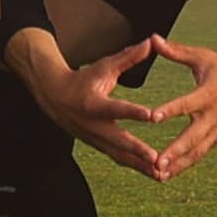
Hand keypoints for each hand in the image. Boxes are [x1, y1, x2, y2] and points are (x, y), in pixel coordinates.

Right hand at [25, 37, 179, 177]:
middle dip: (138, 152)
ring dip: (140, 166)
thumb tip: (150, 42)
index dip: (134, 112)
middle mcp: (93, 126)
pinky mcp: (99, 146)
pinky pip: (119, 159)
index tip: (152, 116)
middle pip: (118, 141)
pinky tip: (154, 174)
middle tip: (157, 159)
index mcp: (94, 104)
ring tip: (162, 174)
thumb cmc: (83, 78)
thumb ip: (128, 57)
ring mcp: (95, 139)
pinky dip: (136, 167)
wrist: (54, 97)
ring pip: (120, 156)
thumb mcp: (103, 66)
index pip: (116, 109)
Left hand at [133, 37, 216, 178]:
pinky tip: (169, 174)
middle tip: (156, 162)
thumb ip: (177, 51)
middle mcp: (213, 115)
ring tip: (158, 175)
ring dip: (178, 164)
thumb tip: (153, 38)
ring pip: (197, 151)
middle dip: (174, 151)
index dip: (170, 110)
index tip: (153, 117)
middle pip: (193, 137)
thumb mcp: (204, 57)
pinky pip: (201, 154)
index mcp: (209, 94)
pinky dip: (185, 164)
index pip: (187, 104)